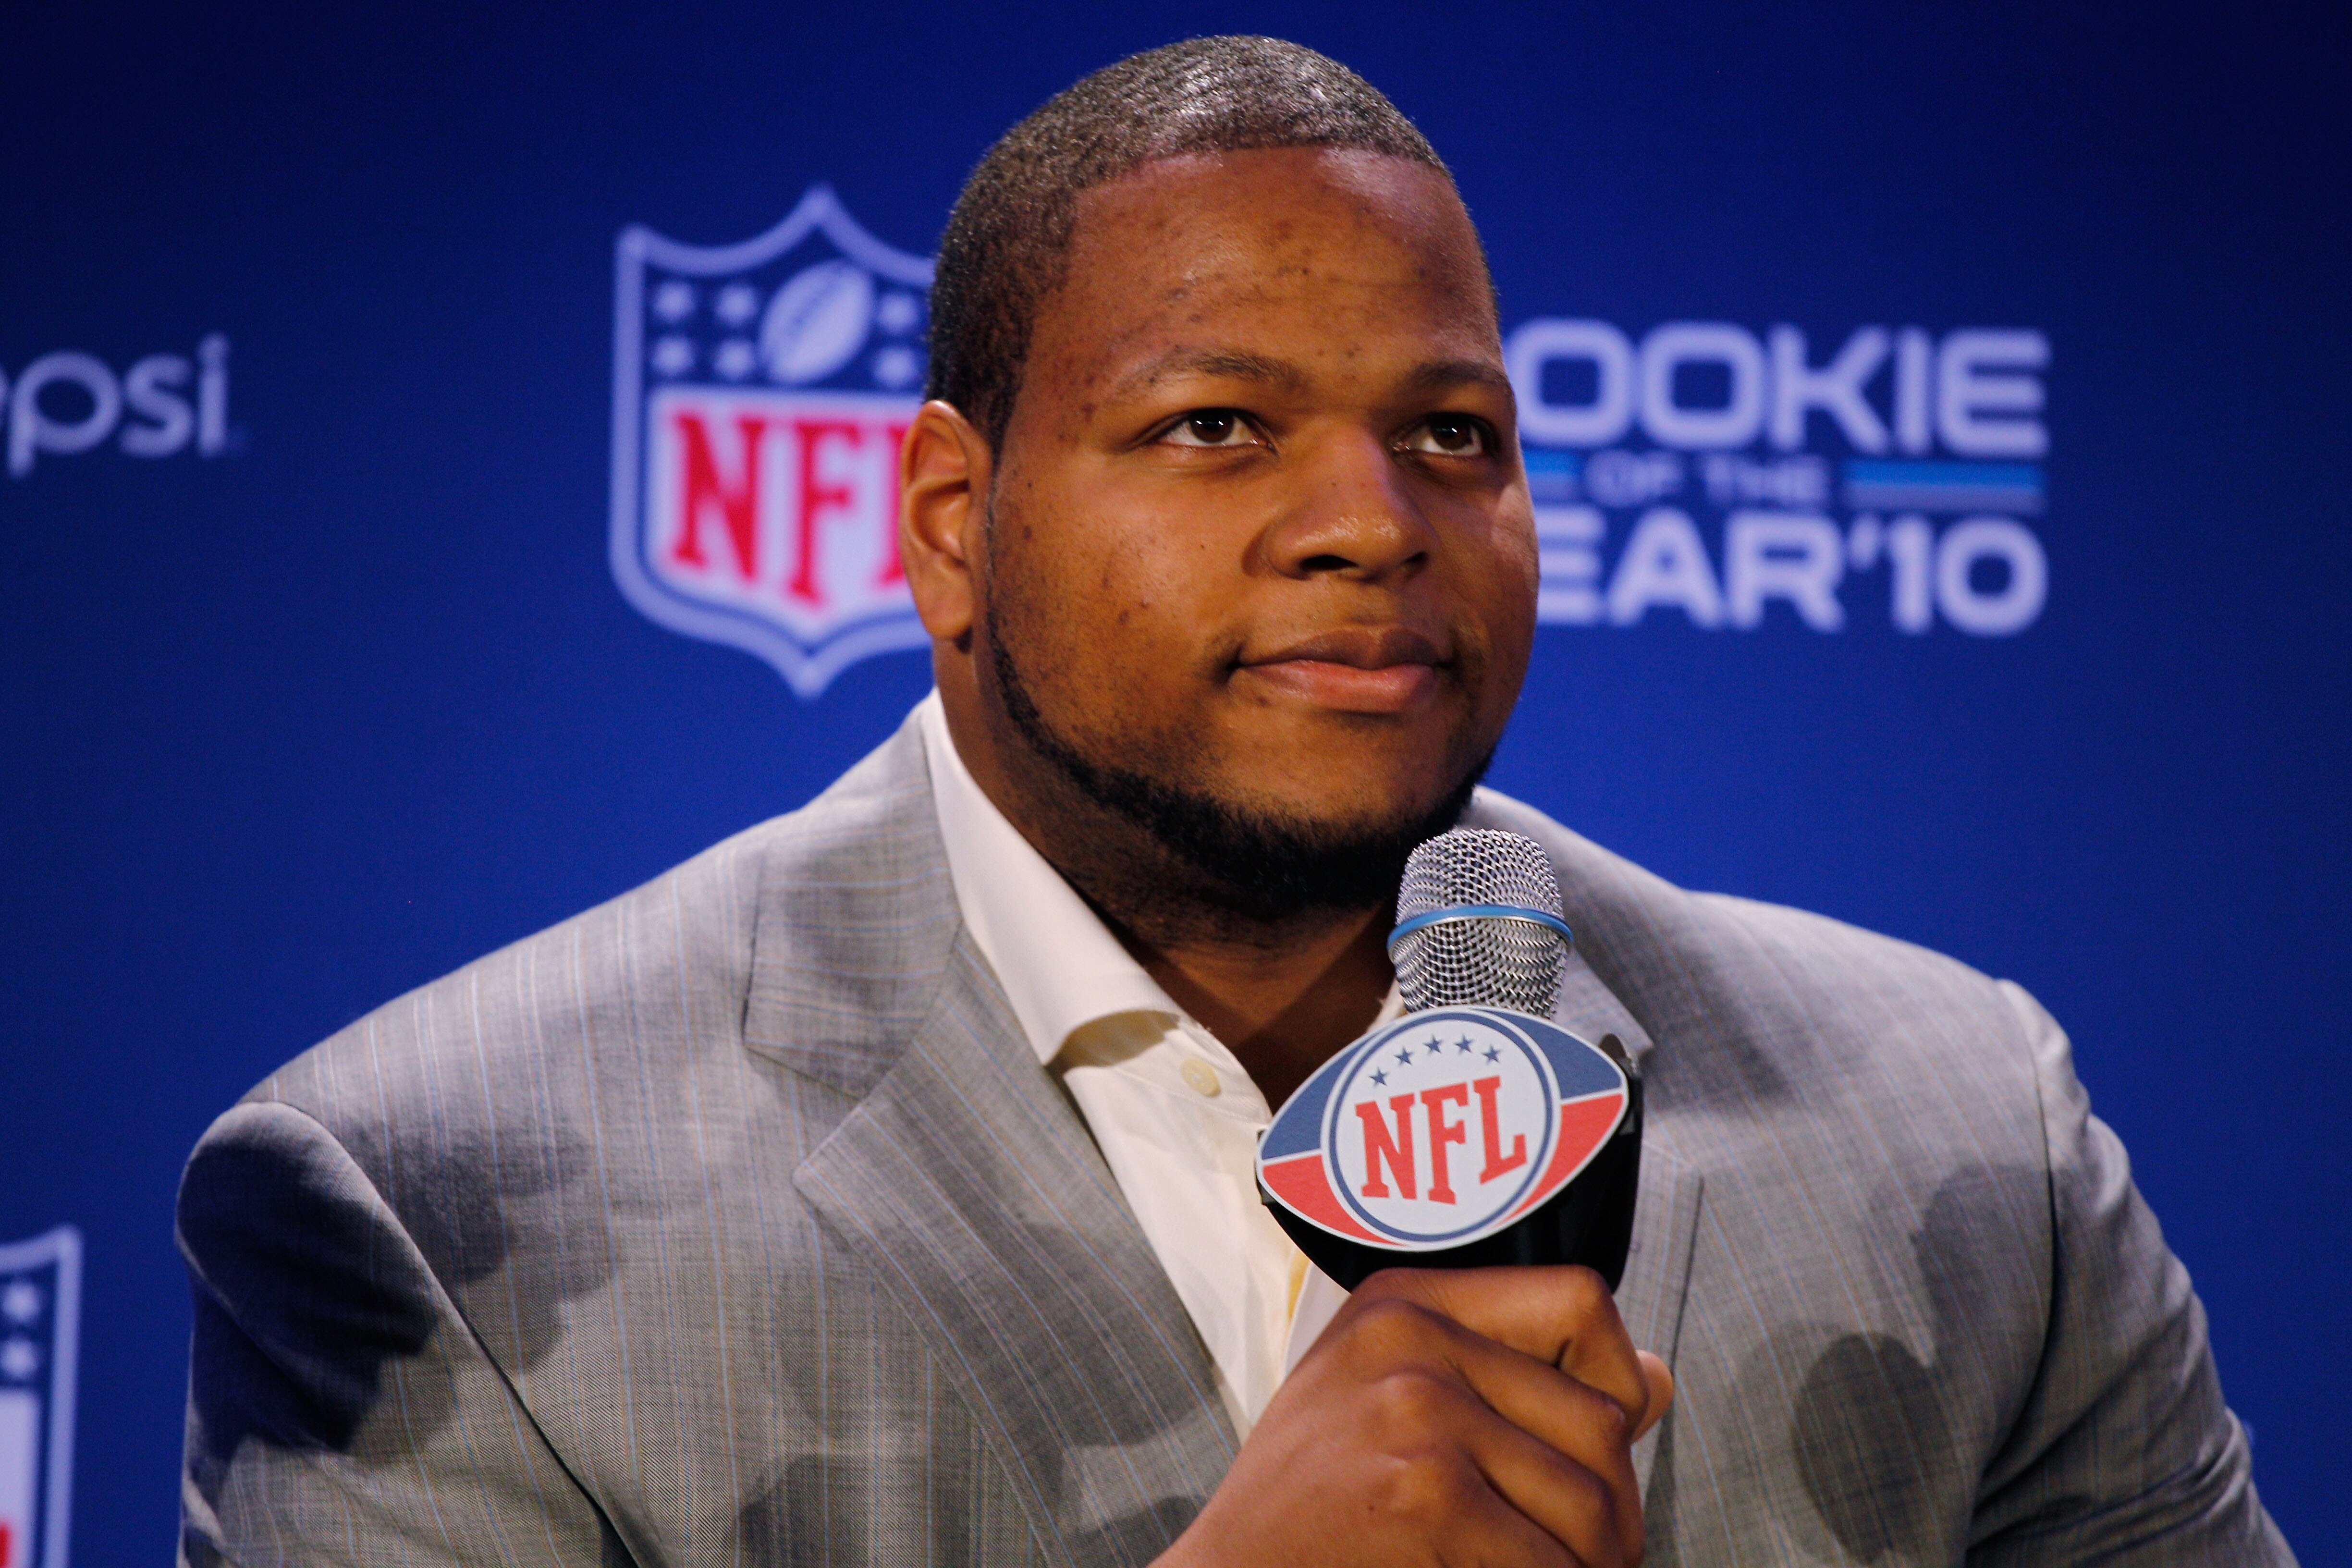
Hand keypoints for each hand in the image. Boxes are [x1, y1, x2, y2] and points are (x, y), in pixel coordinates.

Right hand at [1159, 1266, 1673, 1567]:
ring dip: (1593, 1559)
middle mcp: (1411, 1340)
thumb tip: (1655, 1381)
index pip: (1579, 1297)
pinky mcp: (1425, 1495)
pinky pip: (1548, 1560)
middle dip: (1613, 1503)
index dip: (1616, 1374)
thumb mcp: (1389, 1400)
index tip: (1603, 1434)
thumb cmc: (1311, 1501)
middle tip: (1591, 1550)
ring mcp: (1417, 1414)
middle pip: (1599, 1417)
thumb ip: (1512, 1378)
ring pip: (1589, 1497)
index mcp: (1404, 1300)